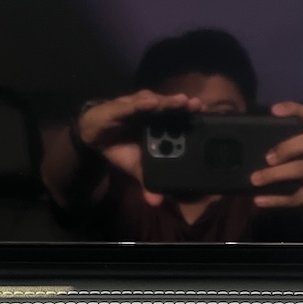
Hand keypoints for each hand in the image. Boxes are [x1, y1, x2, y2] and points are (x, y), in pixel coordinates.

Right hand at [75, 91, 202, 205]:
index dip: (193, 115)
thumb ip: (147, 179)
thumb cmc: (121, 148)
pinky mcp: (120, 106)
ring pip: (155, 102)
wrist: (95, 137)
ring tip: (181, 102)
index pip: (179, 117)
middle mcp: (151, 112)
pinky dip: (142, 103)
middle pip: (171, 107)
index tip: (207, 114)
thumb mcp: (136, 166)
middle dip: (185, 105)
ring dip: (167, 101)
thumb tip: (156, 201)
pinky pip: (132, 105)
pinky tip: (152, 102)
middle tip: (198, 105)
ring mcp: (137, 107)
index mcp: (159, 125)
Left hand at [249, 102, 302, 241]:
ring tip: (255, 179)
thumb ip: (300, 140)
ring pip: (302, 169)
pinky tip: (259, 199)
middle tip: (267, 158)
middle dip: (286, 147)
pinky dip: (275, 199)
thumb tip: (262, 135)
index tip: (274, 110)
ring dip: (275, 174)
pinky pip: (296, 196)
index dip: (296, 110)